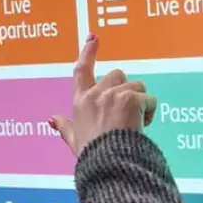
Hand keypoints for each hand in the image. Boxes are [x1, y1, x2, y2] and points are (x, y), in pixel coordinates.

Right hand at [52, 34, 157, 155]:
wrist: (110, 165)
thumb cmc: (94, 156)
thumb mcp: (74, 140)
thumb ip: (65, 127)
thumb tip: (53, 120)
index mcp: (81, 102)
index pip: (81, 70)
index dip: (88, 52)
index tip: (93, 37)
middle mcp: (96, 94)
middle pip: (117, 74)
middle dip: (125, 89)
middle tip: (126, 112)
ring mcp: (113, 94)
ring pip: (136, 85)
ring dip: (140, 101)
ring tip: (134, 123)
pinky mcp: (131, 98)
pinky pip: (149, 98)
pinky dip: (150, 111)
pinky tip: (143, 126)